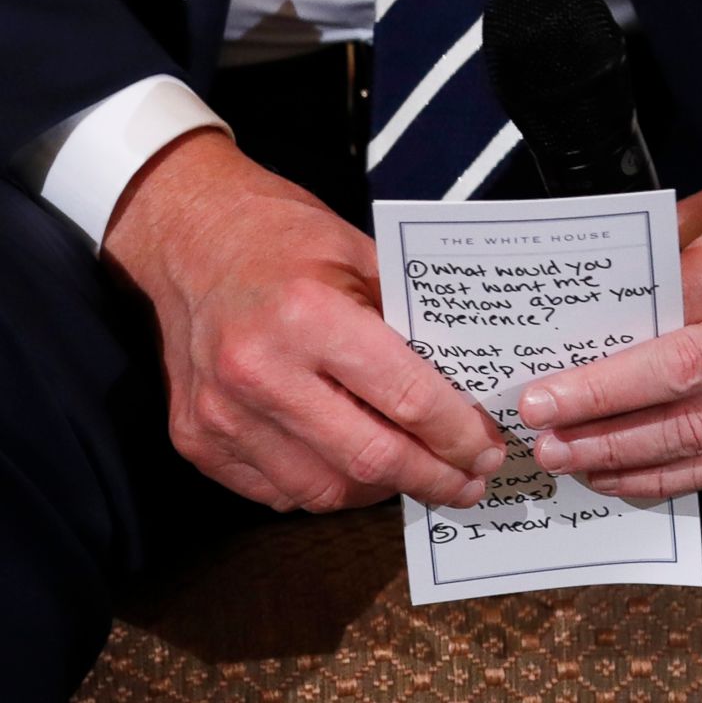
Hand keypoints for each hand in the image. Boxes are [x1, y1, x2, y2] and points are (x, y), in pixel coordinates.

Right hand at [103, 129, 503, 511]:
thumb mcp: (362, 256)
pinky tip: (351, 466)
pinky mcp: (197, 439)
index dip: (457, 435)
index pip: (405, 397)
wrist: (188, 236)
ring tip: (416, 475)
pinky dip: (326, 487)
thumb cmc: (283, 238)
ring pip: (324, 491)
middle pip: (370, 459)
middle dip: (434, 479)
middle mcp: (257, 371)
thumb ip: (410, 324)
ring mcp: (221, 413)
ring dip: (381, 491)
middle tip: (468, 483)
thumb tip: (465, 392)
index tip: (485, 449)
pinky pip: (279, 493)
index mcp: (307, 315)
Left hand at [519, 168, 701, 497]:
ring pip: (697, 435)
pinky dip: (664, 477)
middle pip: (679, 387)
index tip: (545, 388)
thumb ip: (647, 267)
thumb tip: (574, 322)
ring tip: (566, 457)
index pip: (665, 325)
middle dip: (601, 417)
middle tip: (543, 431)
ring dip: (622, 454)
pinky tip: (616, 475)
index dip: (601, 368)